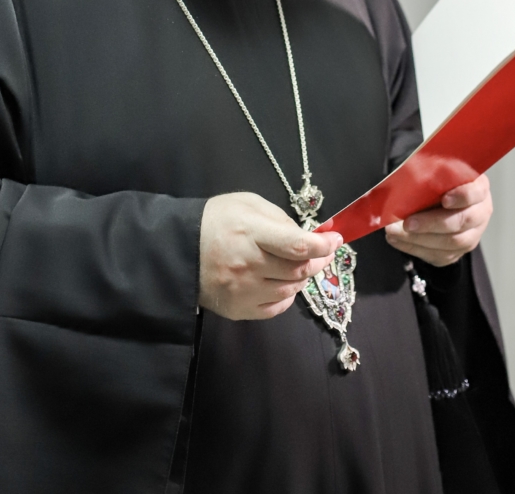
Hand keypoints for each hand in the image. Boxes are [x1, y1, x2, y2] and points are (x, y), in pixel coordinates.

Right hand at [199, 192, 342, 320]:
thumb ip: (279, 218)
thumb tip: (308, 234)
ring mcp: (244, 291)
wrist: (178, 250)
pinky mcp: (239, 310)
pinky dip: (287, 295)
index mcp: (252, 233)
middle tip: (323, 252)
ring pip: (291, 290)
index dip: (323, 245)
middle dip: (318, 261)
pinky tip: (283, 282)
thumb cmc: (216, 220)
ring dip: (302, 277)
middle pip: (298, 270)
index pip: (297, 246)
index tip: (336, 240)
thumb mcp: (248, 204)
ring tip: (299, 264)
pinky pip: (276, 308)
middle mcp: (250, 265)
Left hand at [384, 174, 491, 267]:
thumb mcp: (438, 168)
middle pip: (462, 221)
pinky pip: (440, 256)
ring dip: (420, 239)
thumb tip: (411, 174)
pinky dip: (416, 249)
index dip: (462, 196)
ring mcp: (472, 235)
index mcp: (478, 187)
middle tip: (408, 223)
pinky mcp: (458, 252)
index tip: (445, 199)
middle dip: (432, 223)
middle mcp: (480, 213)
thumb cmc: (440, 180)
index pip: (475, 192)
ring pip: (452, 243)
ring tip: (395, 233)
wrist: (443, 197)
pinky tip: (398, 241)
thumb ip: (430, 171)